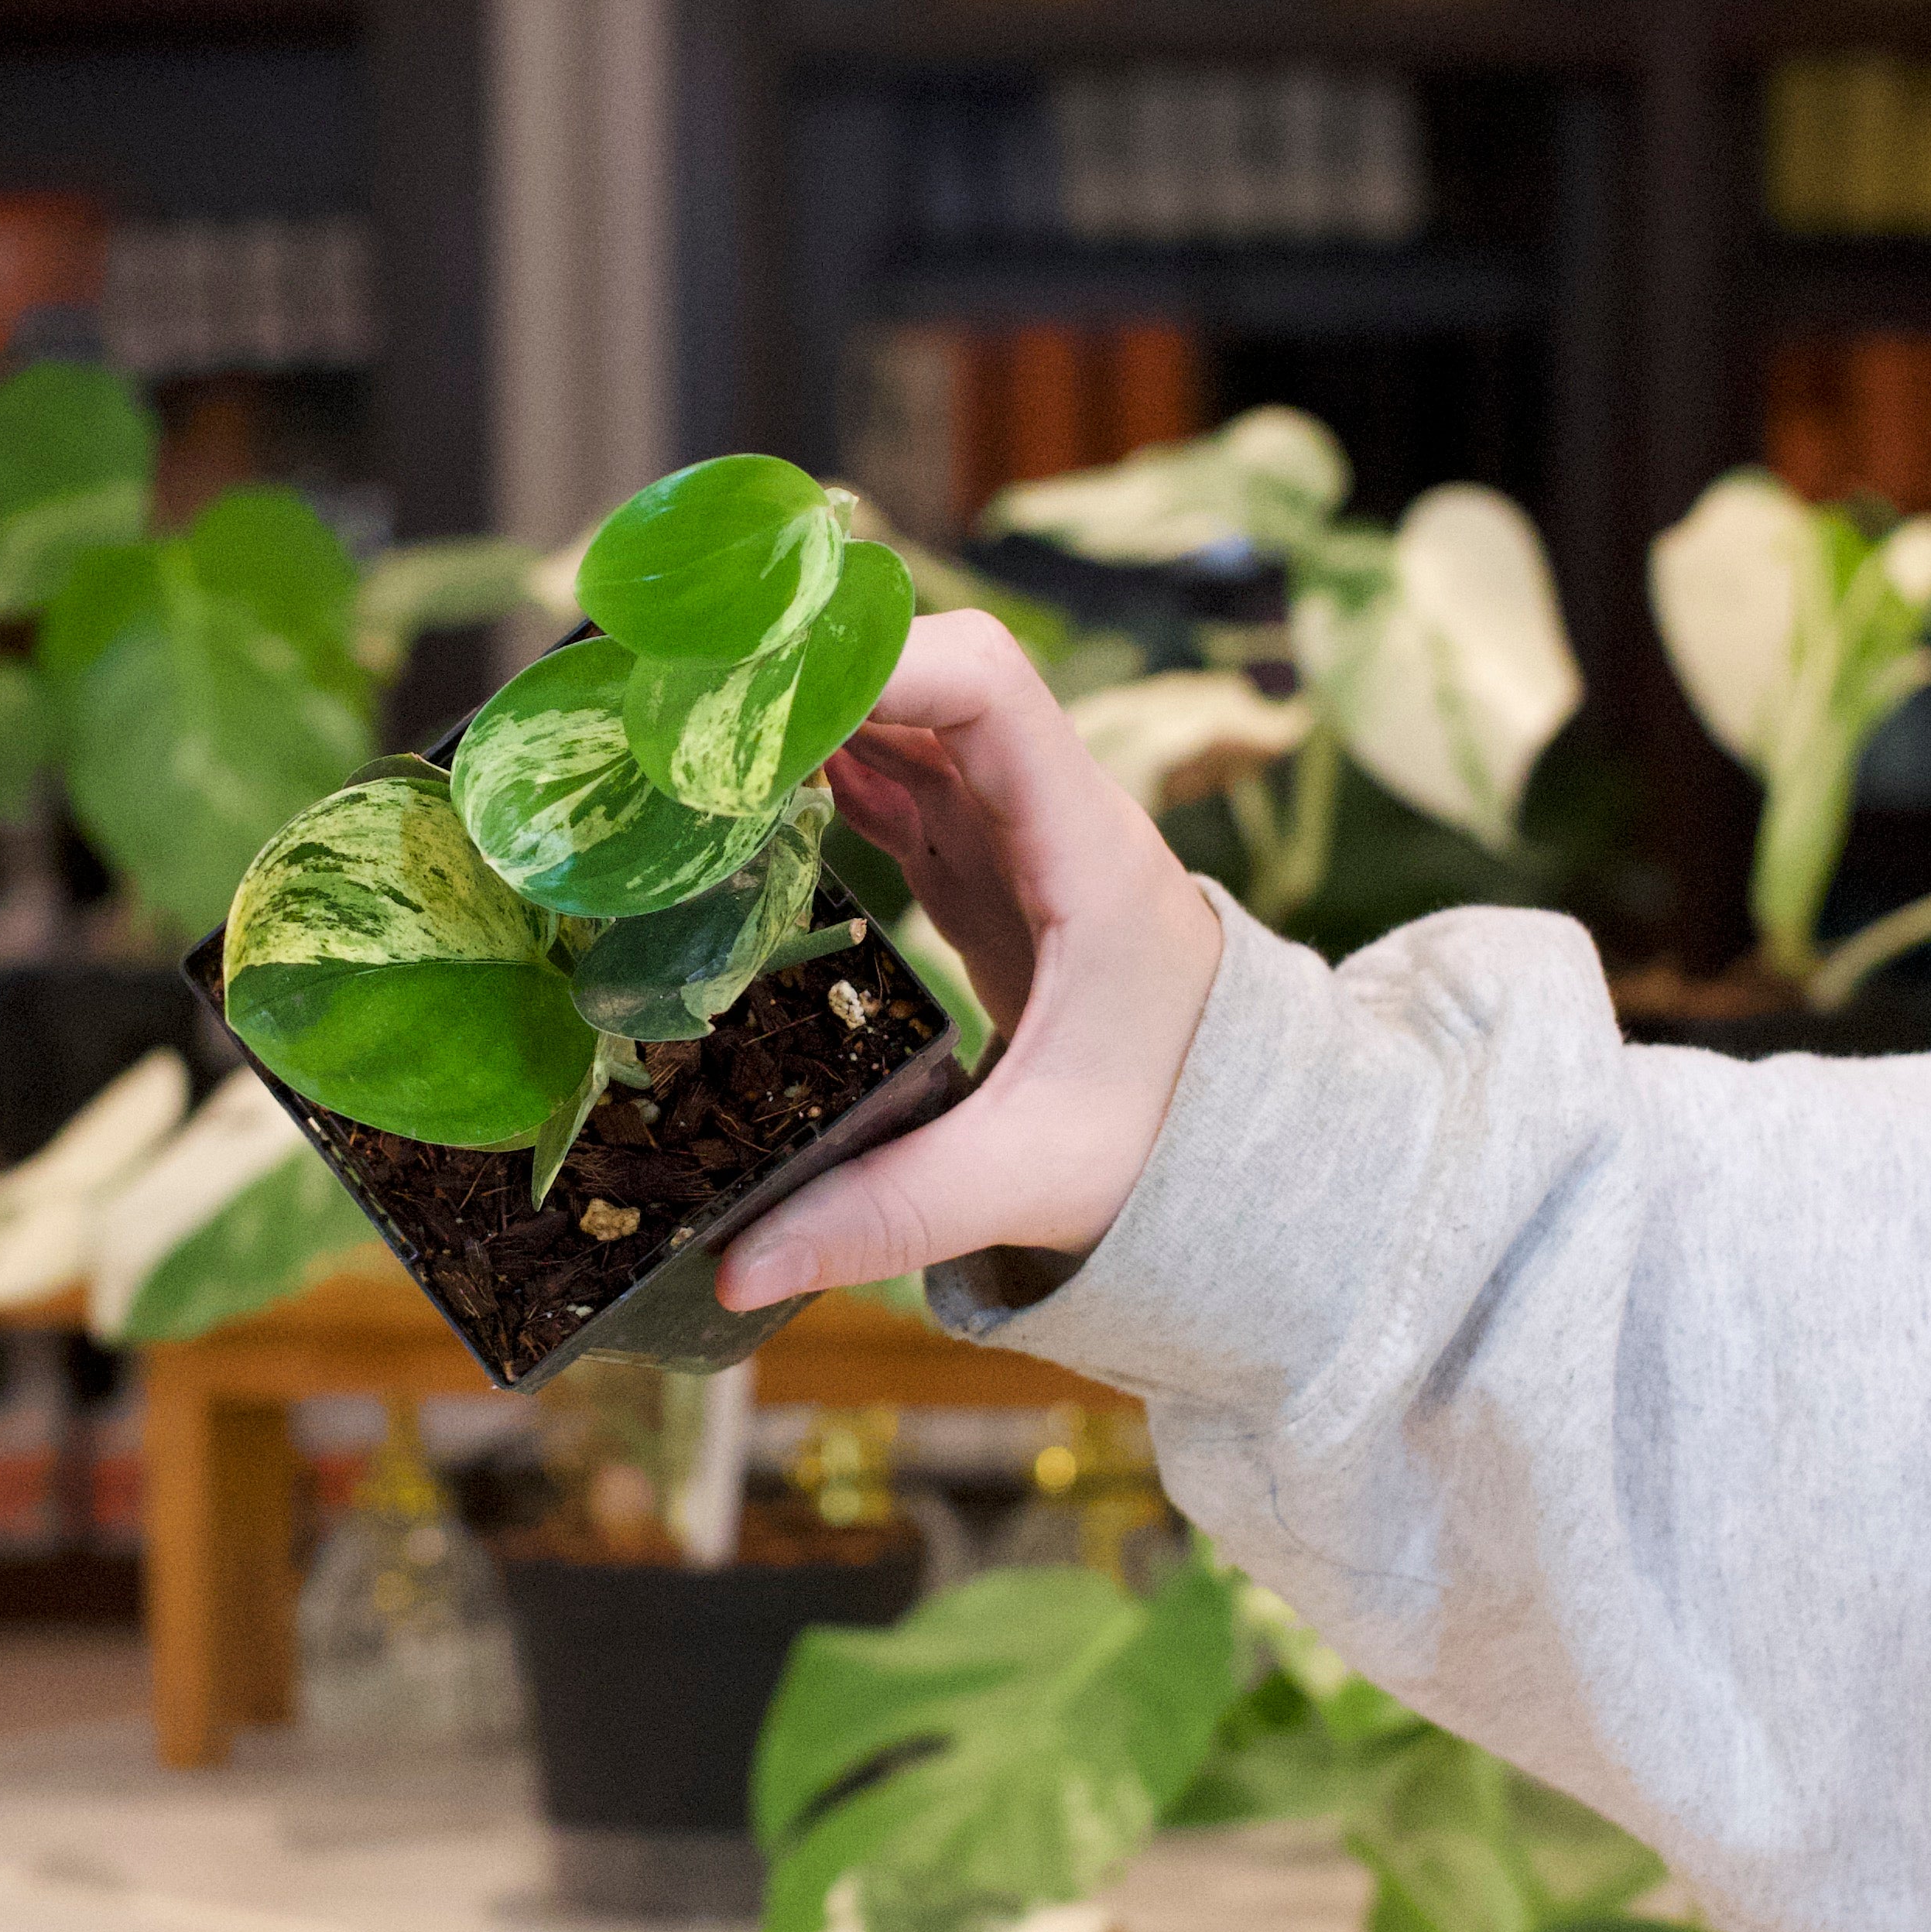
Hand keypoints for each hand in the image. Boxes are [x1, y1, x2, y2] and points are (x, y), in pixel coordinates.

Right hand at [719, 612, 1222, 1308]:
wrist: (1251, 1146)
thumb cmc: (1171, 1147)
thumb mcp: (1032, 1180)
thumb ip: (890, 1216)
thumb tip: (733, 1270)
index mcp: (1084, 851)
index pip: (987, 686)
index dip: (873, 662)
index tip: (759, 690)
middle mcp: (1049, 813)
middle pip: (925, 677)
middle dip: (806, 674)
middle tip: (679, 705)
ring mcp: (1014, 832)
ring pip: (902, 720)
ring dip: (802, 716)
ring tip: (682, 737)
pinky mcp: (983, 867)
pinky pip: (894, 779)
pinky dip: (818, 767)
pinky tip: (741, 788)